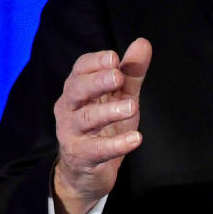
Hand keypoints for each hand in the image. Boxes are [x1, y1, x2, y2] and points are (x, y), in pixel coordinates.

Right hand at [52, 37, 151, 213]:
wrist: (86, 171)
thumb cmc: (104, 126)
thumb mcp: (120, 97)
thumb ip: (131, 73)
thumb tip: (143, 42)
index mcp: (77, 89)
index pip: (80, 69)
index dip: (95, 62)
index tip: (114, 58)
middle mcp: (69, 108)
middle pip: (77, 90)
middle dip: (97, 81)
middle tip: (118, 76)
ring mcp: (72, 132)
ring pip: (86, 119)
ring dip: (108, 112)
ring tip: (132, 107)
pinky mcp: (81, 156)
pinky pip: (97, 149)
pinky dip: (117, 144)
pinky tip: (136, 139)